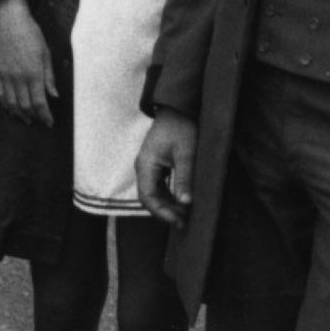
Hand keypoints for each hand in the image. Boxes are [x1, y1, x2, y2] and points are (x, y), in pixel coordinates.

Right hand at [0, 0, 57, 127]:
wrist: (9, 21)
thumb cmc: (31, 35)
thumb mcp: (46, 54)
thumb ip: (49, 77)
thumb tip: (54, 96)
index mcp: (34, 73)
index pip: (39, 102)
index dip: (45, 116)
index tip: (50, 123)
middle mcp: (18, 78)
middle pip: (25, 106)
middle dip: (34, 117)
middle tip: (40, 122)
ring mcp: (5, 76)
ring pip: (11, 103)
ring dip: (19, 115)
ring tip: (26, 120)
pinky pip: (0, 95)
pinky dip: (5, 106)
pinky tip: (11, 110)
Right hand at [134, 110, 198, 227]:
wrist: (178, 108)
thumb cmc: (181, 127)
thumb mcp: (186, 153)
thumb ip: (185, 178)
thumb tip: (186, 202)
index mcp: (146, 165)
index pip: (148, 197)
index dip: (162, 212)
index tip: (179, 221)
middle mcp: (143, 168)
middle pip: (149, 198)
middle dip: (166, 212)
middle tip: (185, 222)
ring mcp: (148, 166)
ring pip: (154, 193)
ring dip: (168, 205)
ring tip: (186, 214)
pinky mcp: (156, 164)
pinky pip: (159, 185)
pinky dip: (170, 195)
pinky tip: (182, 201)